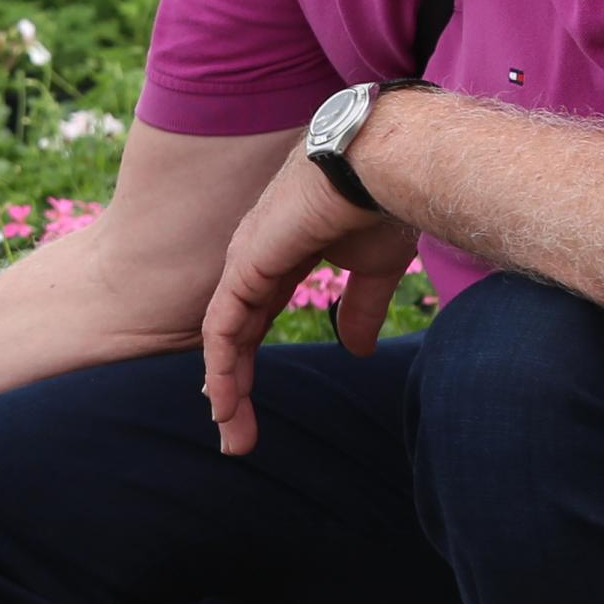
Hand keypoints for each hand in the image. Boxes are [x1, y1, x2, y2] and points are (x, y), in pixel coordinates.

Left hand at [197, 148, 419, 457]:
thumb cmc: (382, 202)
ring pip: (223, 337)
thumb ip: (360, 309)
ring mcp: (246, 262)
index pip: (255, 319)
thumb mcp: (372, 269)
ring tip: (230, 434)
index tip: (247, 406)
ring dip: (225, 389)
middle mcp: (255, 260)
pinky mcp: (246, 267)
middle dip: (234, 388)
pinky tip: (223, 402)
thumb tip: (356, 350)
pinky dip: (220, 367)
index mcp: (283, 258)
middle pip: (234, 335)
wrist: (383, 167)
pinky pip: (223, 328)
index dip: (248, 361)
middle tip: (237, 437)